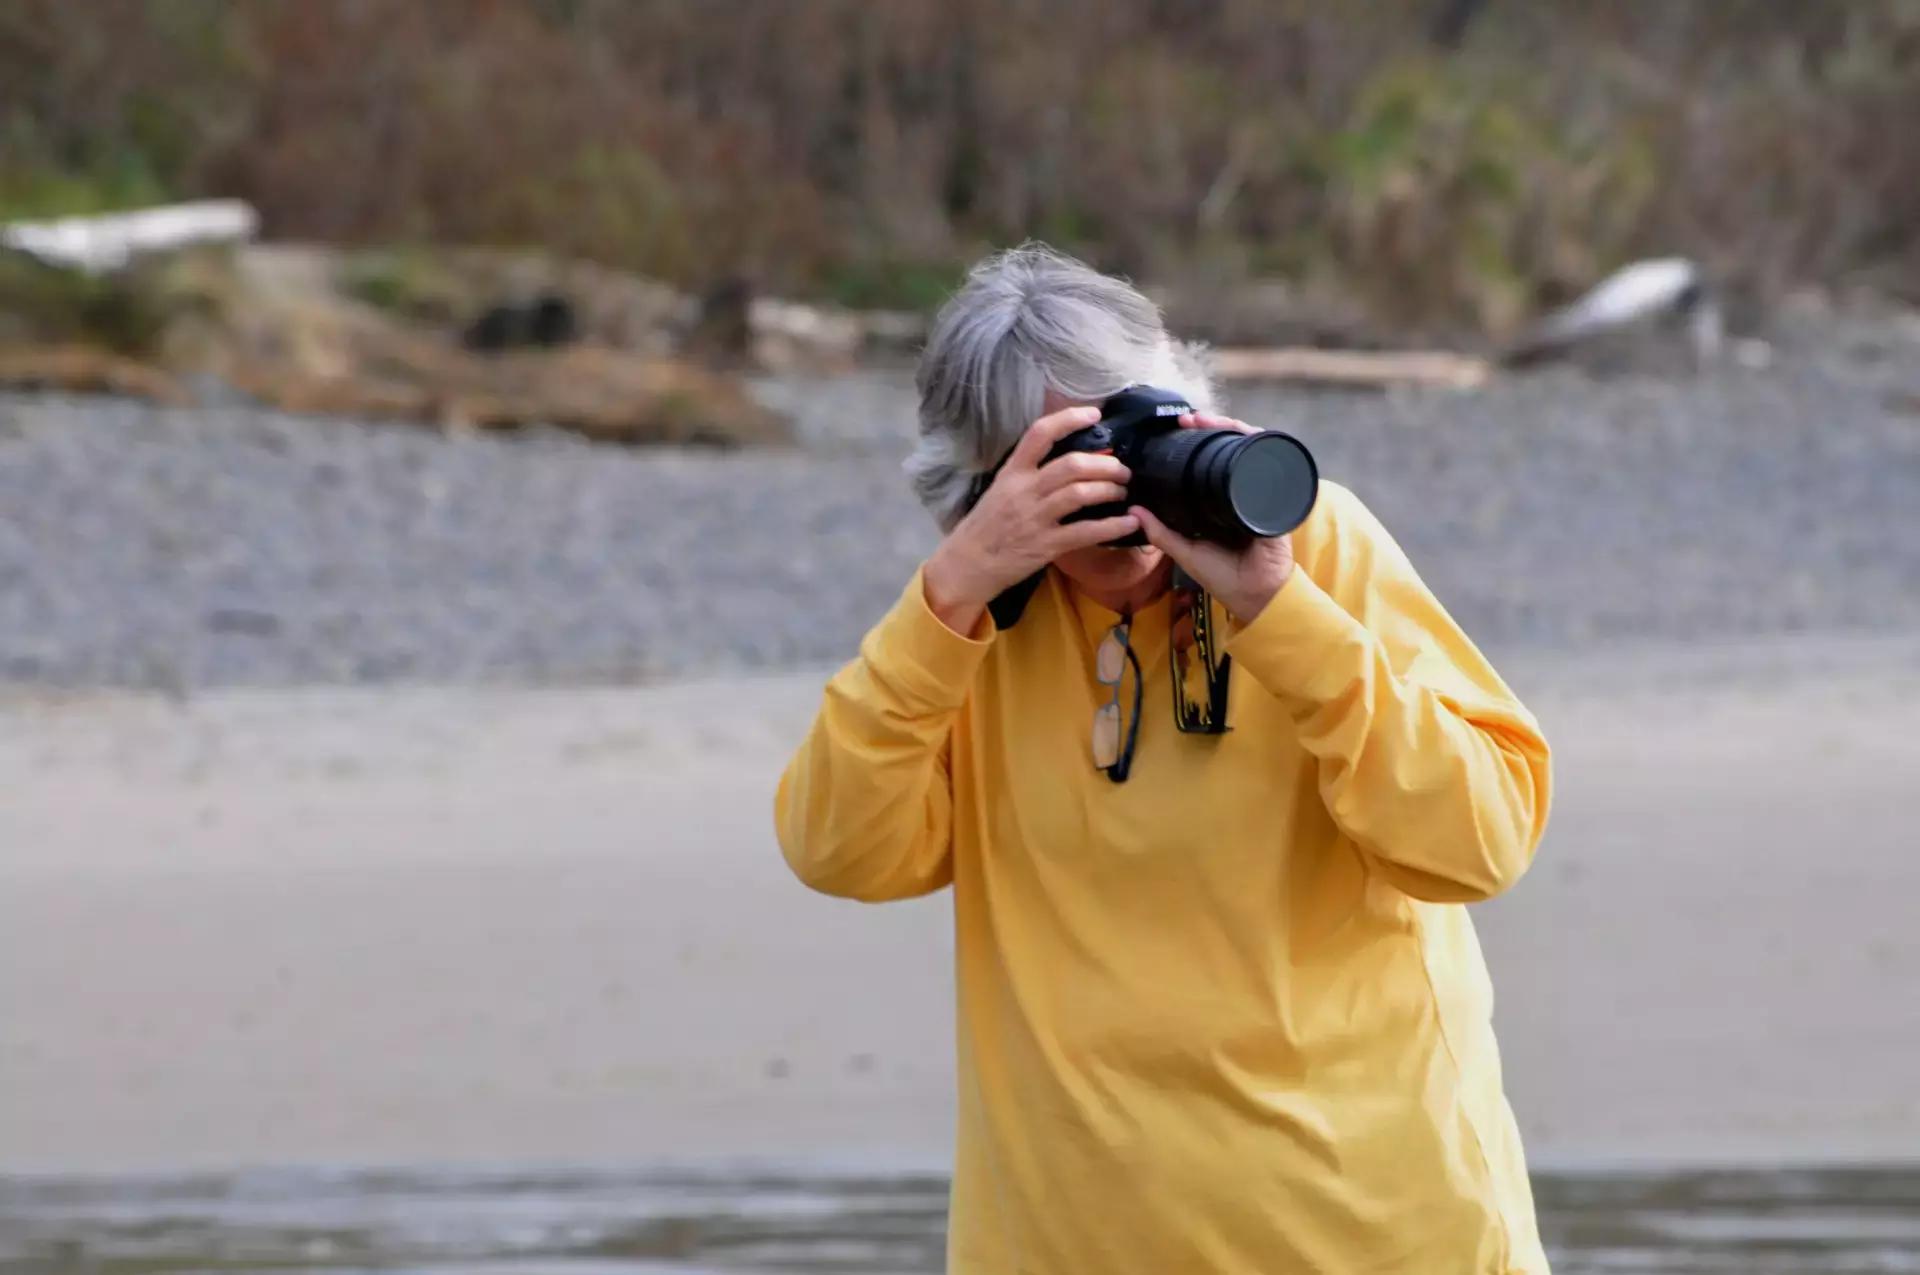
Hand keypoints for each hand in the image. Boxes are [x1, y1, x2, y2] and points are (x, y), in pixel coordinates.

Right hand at [923, 405, 1139, 633]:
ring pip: (1081, 494)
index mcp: (1012, 472)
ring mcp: (1035, 518)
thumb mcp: (1000, 489)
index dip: (1069, 419)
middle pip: (1071, 465)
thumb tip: (1068, 461)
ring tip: (1123, 491)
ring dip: (1110, 489)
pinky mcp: (1046, 545)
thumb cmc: (986, 527)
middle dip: (1105, 464)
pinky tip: (1130, 522)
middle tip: (1121, 469)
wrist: (967, 564)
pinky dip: (1113, 526)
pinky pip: (1086, 532)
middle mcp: (1024, 491)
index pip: (1040, 434)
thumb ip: (1029, 474)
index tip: (1094, 414)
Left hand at [1131, 413, 1295, 623]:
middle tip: (1189, 419)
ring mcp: (1259, 490)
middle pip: (1229, 448)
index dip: (1195, 444)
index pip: (1208, 462)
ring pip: (1247, 448)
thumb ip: (1160, 533)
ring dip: (1230, 429)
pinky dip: (1259, 443)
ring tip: (1208, 421)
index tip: (1175, 431)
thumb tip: (1133, 511)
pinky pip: (1269, 462)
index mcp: (1218, 501)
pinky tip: (1243, 432)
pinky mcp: (1276, 495)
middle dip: (1212, 427)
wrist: (1257, 594)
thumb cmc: (1224, 577)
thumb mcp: (1185, 552)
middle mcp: (1238, 491)